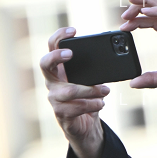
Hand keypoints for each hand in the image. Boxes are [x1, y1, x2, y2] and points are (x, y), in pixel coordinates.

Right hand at [40, 26, 108, 157]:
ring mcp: (54, 99)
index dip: (58, 37)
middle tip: (71, 54)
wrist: (86, 126)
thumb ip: (96, 70)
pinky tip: (101, 104)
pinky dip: (91, 105)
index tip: (73, 31)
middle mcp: (52, 82)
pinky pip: (74, 108)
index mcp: (59, 70)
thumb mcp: (92, 81)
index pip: (52, 47)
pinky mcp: (61, 114)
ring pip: (67, 90)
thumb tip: (111, 57)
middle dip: (56, 57)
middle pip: (44, 64)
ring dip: (89, 89)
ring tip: (105, 90)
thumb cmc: (88, 98)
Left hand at [120, 0, 156, 96]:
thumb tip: (134, 82)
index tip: (124, 27)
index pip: (154, 19)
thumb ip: (152, 79)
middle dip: (138, 7)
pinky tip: (144, 12)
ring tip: (129, 3)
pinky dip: (156, 11)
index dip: (138, 20)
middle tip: (123, 15)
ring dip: (145, 2)